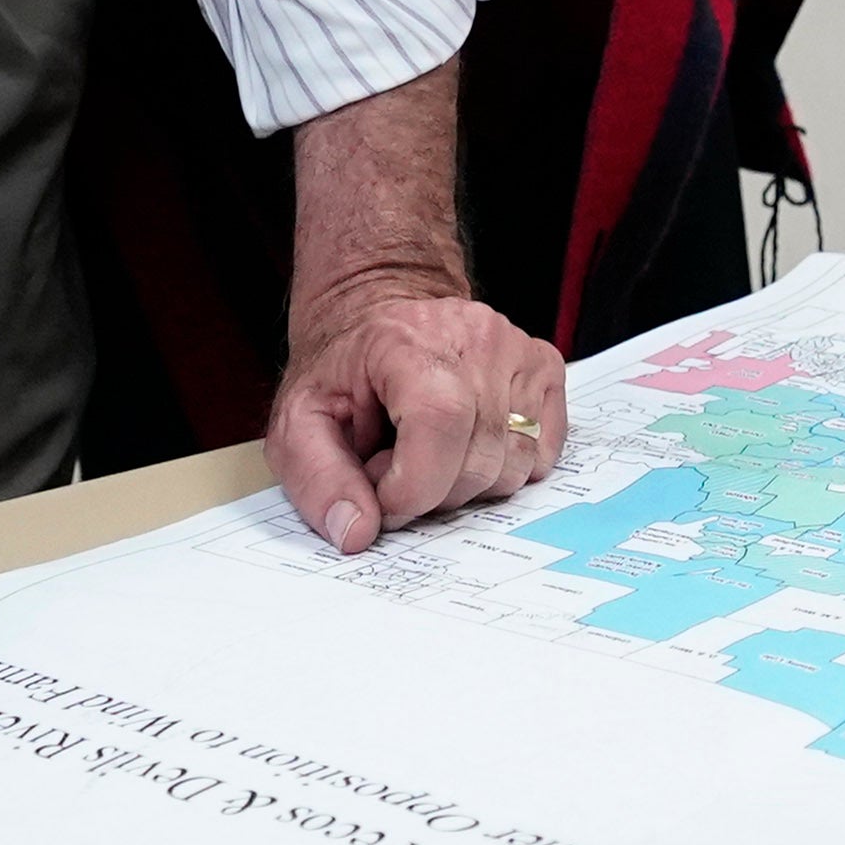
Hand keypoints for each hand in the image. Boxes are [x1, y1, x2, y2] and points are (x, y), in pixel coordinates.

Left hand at [268, 279, 568, 553]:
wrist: (378, 311)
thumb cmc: (343, 369)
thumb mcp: (300, 421)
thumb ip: (319, 479)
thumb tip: (356, 533)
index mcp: (409, 341)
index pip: (440, 426)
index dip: (412, 488)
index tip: (381, 500)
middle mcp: (476, 338)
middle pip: (478, 461)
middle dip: (431, 492)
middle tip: (394, 468)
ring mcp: (517, 350)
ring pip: (514, 467)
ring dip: (467, 483)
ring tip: (427, 453)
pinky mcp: (544, 367)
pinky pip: (541, 454)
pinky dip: (502, 466)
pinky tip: (464, 444)